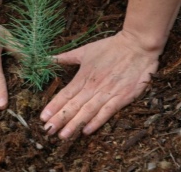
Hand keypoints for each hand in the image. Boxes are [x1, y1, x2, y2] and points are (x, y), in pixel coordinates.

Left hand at [40, 31, 160, 138]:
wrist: (137, 45)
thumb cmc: (110, 47)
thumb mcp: (85, 50)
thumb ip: (66, 57)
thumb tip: (49, 58)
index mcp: (83, 76)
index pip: (65, 94)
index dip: (53, 106)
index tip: (42, 117)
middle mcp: (93, 86)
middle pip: (73, 106)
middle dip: (60, 119)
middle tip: (48, 131)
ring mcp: (108, 93)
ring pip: (87, 111)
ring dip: (74, 124)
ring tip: (63, 135)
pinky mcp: (122, 97)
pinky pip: (107, 112)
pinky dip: (97, 122)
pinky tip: (86, 131)